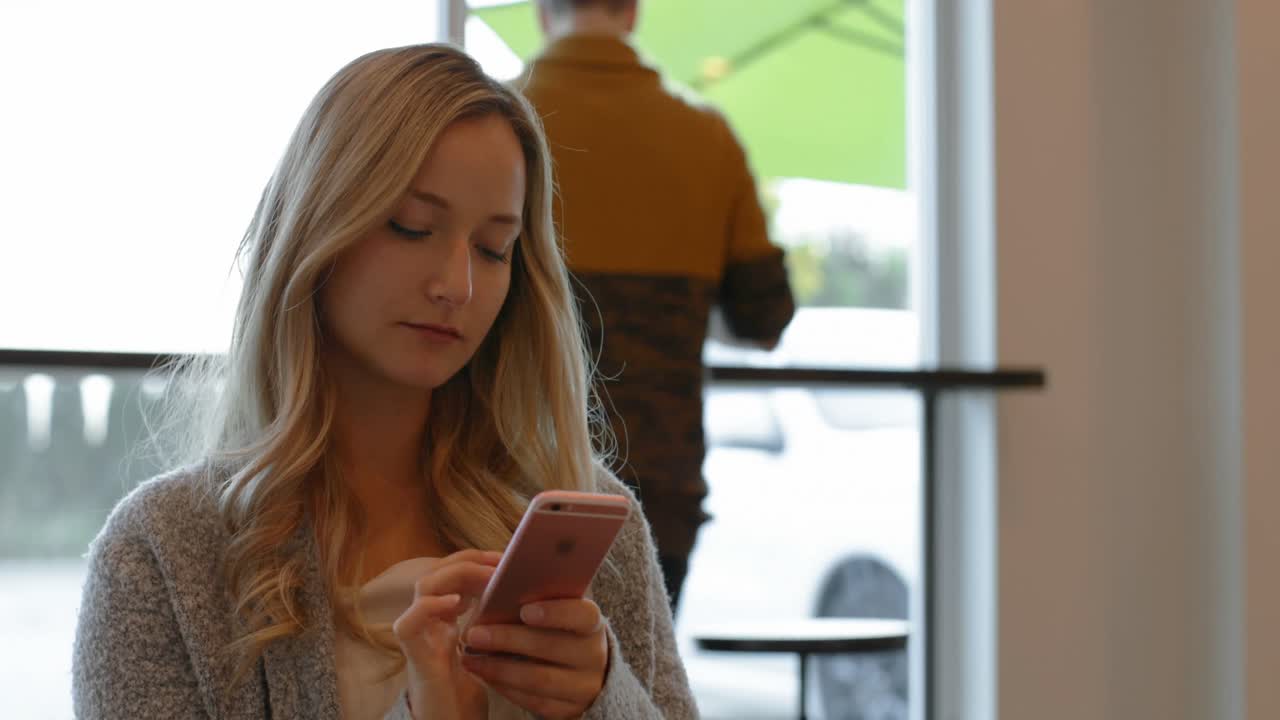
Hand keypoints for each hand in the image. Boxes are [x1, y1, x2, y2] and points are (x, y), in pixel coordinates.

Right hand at [392, 549, 502, 719]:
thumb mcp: (488, 648)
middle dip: (469, 561)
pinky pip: (409, 624)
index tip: (504, 557)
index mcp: (445, 617)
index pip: (452, 573)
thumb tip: (524, 593)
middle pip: (438, 572)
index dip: (475, 560)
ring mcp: (420, 637)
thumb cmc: (470, 691)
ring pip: (423, 587)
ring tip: (487, 577)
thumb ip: (492, 622)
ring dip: (456, 575)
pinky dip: (430, 607)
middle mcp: (429, 621)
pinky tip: (456, 603)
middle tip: (499, 561)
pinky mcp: (415, 658)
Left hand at [459, 598, 608, 718]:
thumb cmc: (559, 631)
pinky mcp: (569, 710)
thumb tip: (498, 582)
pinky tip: (484, 675)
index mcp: (591, 623)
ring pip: (540, 679)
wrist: (583, 672)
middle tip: (474, 634)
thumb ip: (539, 600)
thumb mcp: (559, 613)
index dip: (555, 612)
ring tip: (470, 658)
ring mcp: (584, 686)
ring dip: (499, 668)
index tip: (524, 610)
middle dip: (509, 640)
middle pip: (552, 647)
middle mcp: (593, 655)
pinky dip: (505, 688)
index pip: (582, 614)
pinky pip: (534, 702)